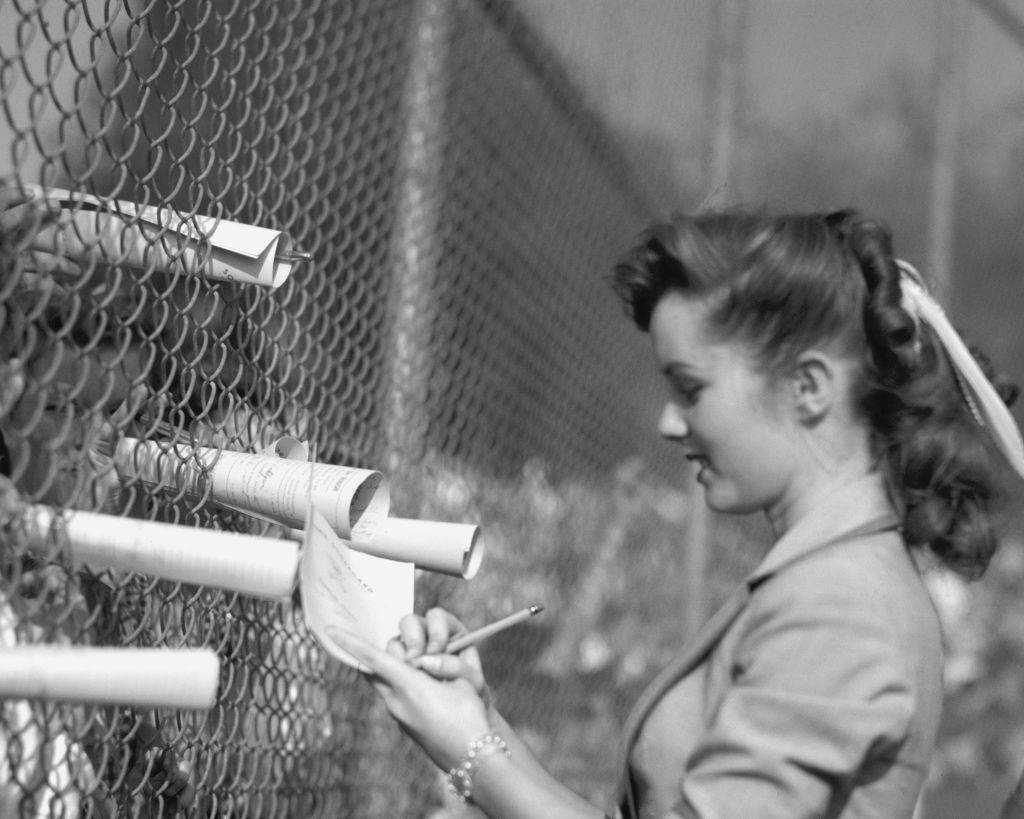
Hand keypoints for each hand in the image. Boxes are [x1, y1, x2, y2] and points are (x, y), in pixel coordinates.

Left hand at [326, 625, 490, 771]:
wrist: (471, 760)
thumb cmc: (470, 718)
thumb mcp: (463, 682)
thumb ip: (440, 664)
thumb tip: (423, 662)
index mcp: (409, 686)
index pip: (372, 658)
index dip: (350, 642)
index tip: (330, 630)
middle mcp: (396, 700)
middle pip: (375, 667)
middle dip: (384, 652)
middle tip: (413, 652)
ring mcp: (397, 714)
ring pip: (382, 681)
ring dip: (392, 669)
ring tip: (423, 670)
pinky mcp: (402, 723)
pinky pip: (392, 695)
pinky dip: (400, 683)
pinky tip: (424, 686)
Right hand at [392, 608, 490, 701]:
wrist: (462, 714)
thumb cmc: (471, 692)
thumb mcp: (473, 681)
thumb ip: (458, 668)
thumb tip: (428, 661)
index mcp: (449, 632)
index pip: (437, 617)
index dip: (435, 630)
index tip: (436, 649)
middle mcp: (425, 637)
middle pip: (410, 622)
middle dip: (412, 639)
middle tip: (415, 659)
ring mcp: (409, 652)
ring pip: (394, 642)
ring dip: (399, 657)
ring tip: (409, 676)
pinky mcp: (396, 669)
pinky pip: (384, 664)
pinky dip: (387, 670)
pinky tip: (398, 683)